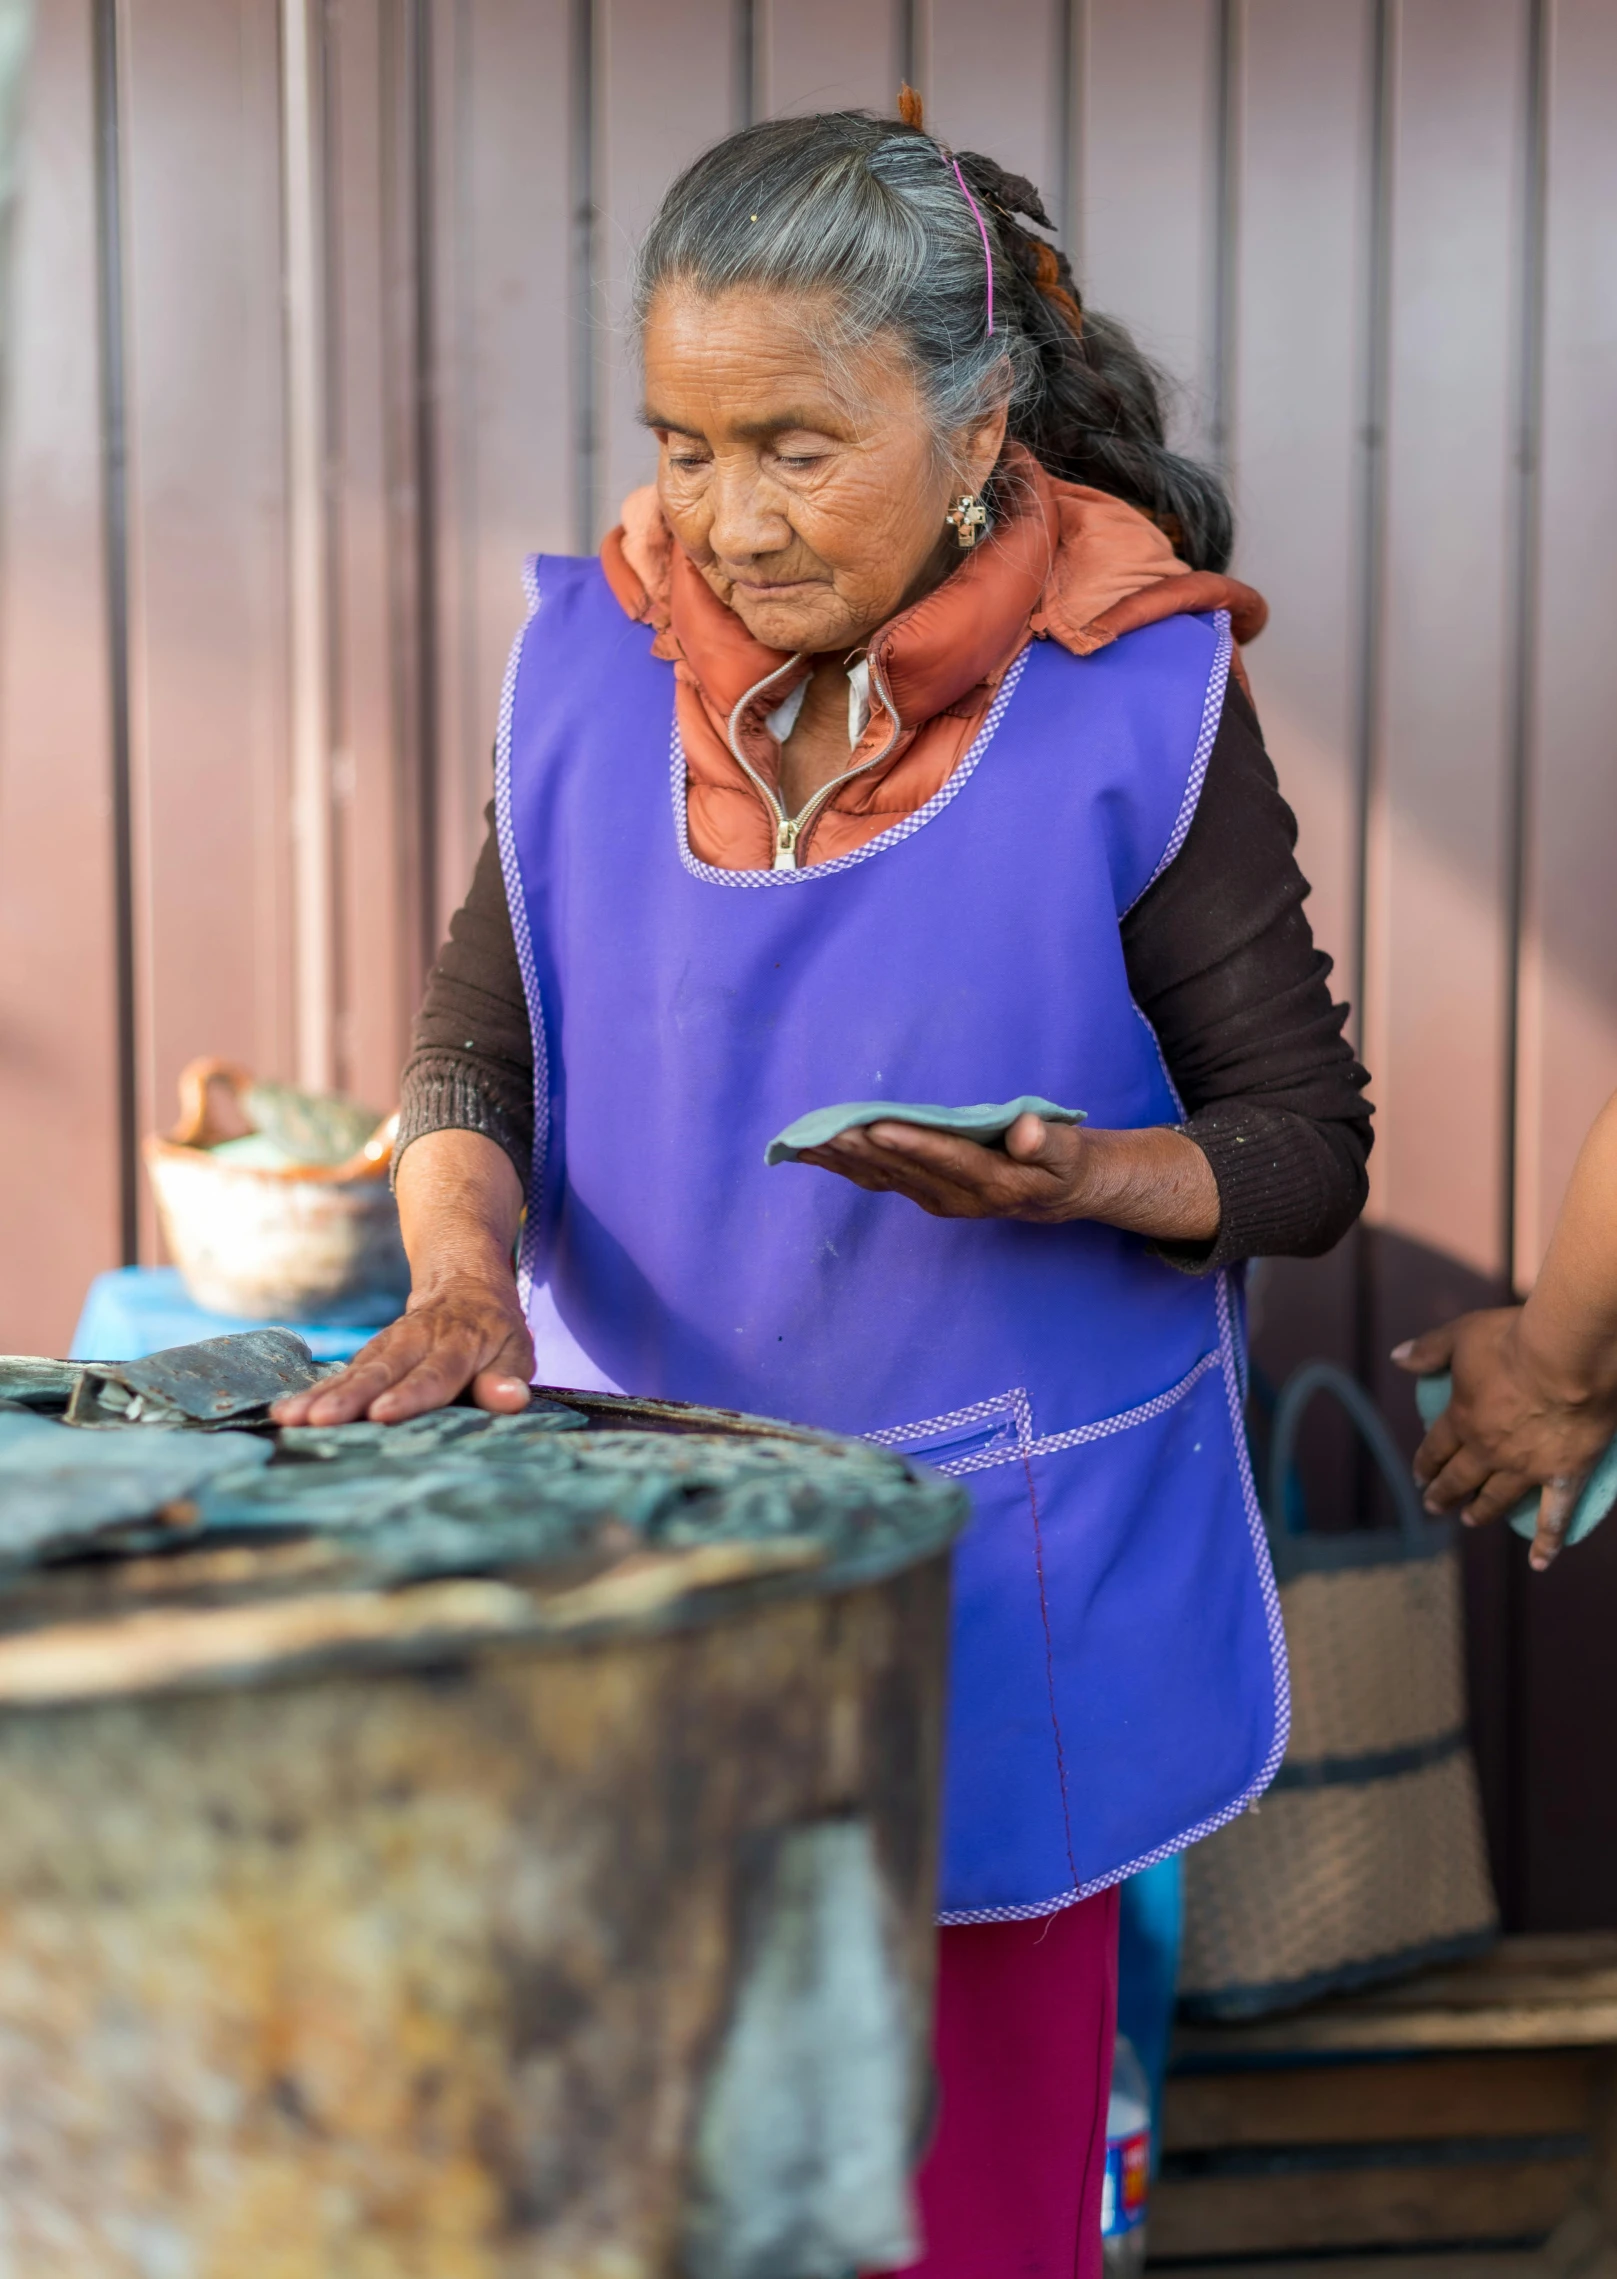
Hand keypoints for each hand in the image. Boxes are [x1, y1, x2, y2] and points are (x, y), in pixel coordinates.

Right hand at [270, 1272, 534, 1426]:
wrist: (461, 1281)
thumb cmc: (494, 1331)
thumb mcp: (516, 1349)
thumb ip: (508, 1376)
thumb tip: (510, 1398)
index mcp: (460, 1344)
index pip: (435, 1373)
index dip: (410, 1395)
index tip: (383, 1413)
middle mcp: (417, 1342)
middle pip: (383, 1372)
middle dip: (351, 1398)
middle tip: (321, 1420)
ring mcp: (389, 1346)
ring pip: (355, 1371)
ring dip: (322, 1395)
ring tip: (290, 1417)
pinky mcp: (369, 1354)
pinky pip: (341, 1374)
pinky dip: (313, 1392)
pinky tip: (285, 1412)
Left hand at [797, 1113, 1220, 1242]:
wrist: (1061, 1194)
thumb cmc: (1064, 1164)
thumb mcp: (1070, 1151)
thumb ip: (1048, 1142)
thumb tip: (1026, 1133)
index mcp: (994, 1183)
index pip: (948, 1160)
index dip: (914, 1144)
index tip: (879, 1127)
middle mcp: (956, 1197)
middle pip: (903, 1171)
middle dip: (860, 1150)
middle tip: (823, 1130)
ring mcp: (935, 1198)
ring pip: (882, 1178)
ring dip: (842, 1160)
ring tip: (803, 1140)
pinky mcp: (922, 1192)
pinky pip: (877, 1179)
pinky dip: (843, 1164)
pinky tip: (811, 1150)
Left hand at [1392, 1307, 1616, 1570]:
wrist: (1567, 1356)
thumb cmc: (1512, 1339)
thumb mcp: (1461, 1334)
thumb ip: (1430, 1348)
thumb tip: (1396, 1357)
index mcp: (1462, 1419)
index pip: (1436, 1448)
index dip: (1424, 1463)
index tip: (1418, 1476)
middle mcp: (1488, 1450)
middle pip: (1460, 1478)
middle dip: (1444, 1493)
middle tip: (1434, 1506)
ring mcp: (1525, 1468)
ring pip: (1497, 1498)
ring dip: (1481, 1512)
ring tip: (1470, 1520)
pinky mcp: (1564, 1475)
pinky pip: (1555, 1515)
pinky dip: (1548, 1541)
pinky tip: (1540, 1562)